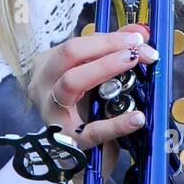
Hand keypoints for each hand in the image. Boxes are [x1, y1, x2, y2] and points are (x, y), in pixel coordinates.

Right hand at [28, 25, 157, 156]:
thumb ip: (114, 51)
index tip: (138, 39)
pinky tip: (137, 118)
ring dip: (105, 68)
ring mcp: (50, 111)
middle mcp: (42, 84)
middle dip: (107, 47)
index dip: (110, 39)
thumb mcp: (92, 76)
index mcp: (48, 64)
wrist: (72, 151)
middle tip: (136, 50)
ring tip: (133, 65)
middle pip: (70, 54)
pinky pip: (91, 130)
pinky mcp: (65, 140)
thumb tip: (140, 32)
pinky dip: (117, 123)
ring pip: (71, 81)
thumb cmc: (81, 107)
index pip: (78, 44)